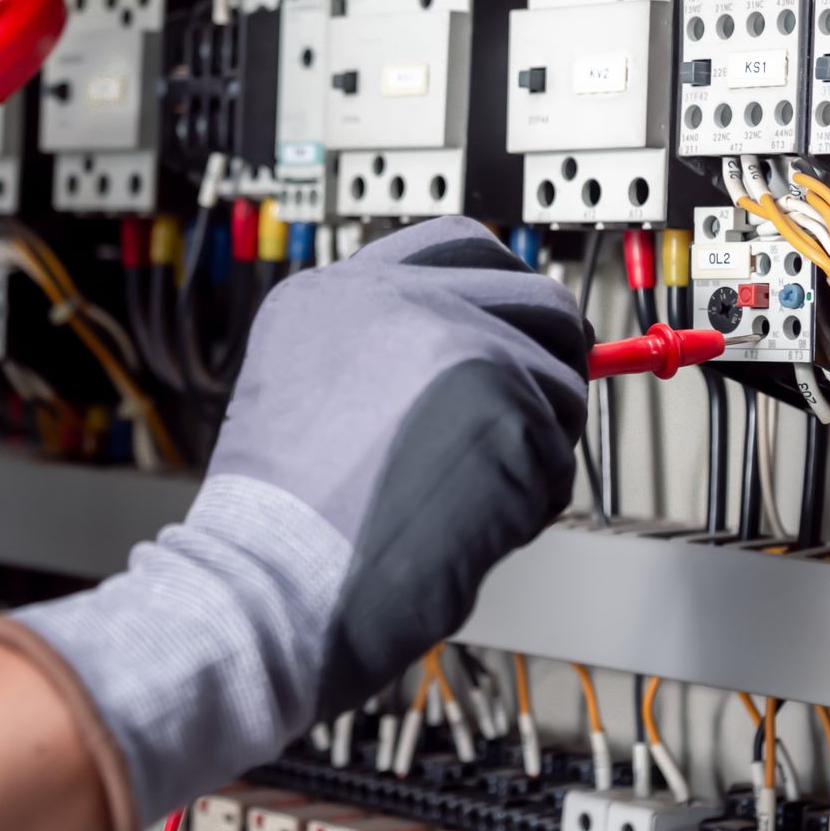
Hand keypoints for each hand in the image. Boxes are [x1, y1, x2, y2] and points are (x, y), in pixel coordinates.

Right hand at [0, 217, 589, 830]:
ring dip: (537, 444)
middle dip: (548, 361)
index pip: (455, 246)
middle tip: (531, 418)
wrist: (270, 584)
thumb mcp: (304, 396)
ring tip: (466, 496)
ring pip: (559, 379)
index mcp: (330, 295)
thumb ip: (387, 357)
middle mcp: (393, 301)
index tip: (513, 333)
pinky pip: (559, 455)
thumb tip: (492, 354)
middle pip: (533, 297)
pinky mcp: (503, 406)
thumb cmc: (280, 529)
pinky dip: (531, 504)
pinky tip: (465, 528)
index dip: (500, 293)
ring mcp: (453, 345)